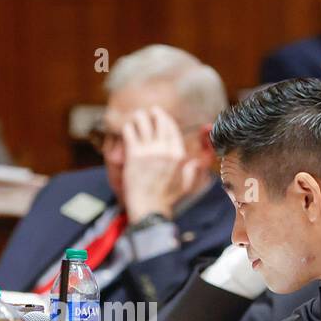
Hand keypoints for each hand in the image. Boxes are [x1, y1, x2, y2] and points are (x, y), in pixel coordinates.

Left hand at [120, 106, 200, 223]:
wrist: (149, 208)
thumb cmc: (165, 199)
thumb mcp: (185, 185)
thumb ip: (191, 172)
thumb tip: (195, 163)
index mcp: (178, 155)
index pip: (172, 128)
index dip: (165, 119)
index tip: (159, 115)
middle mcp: (165, 150)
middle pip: (159, 121)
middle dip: (152, 114)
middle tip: (147, 112)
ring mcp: (149, 151)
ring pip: (143, 123)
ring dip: (138, 118)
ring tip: (135, 117)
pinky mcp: (134, 155)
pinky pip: (130, 132)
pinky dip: (127, 128)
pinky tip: (126, 129)